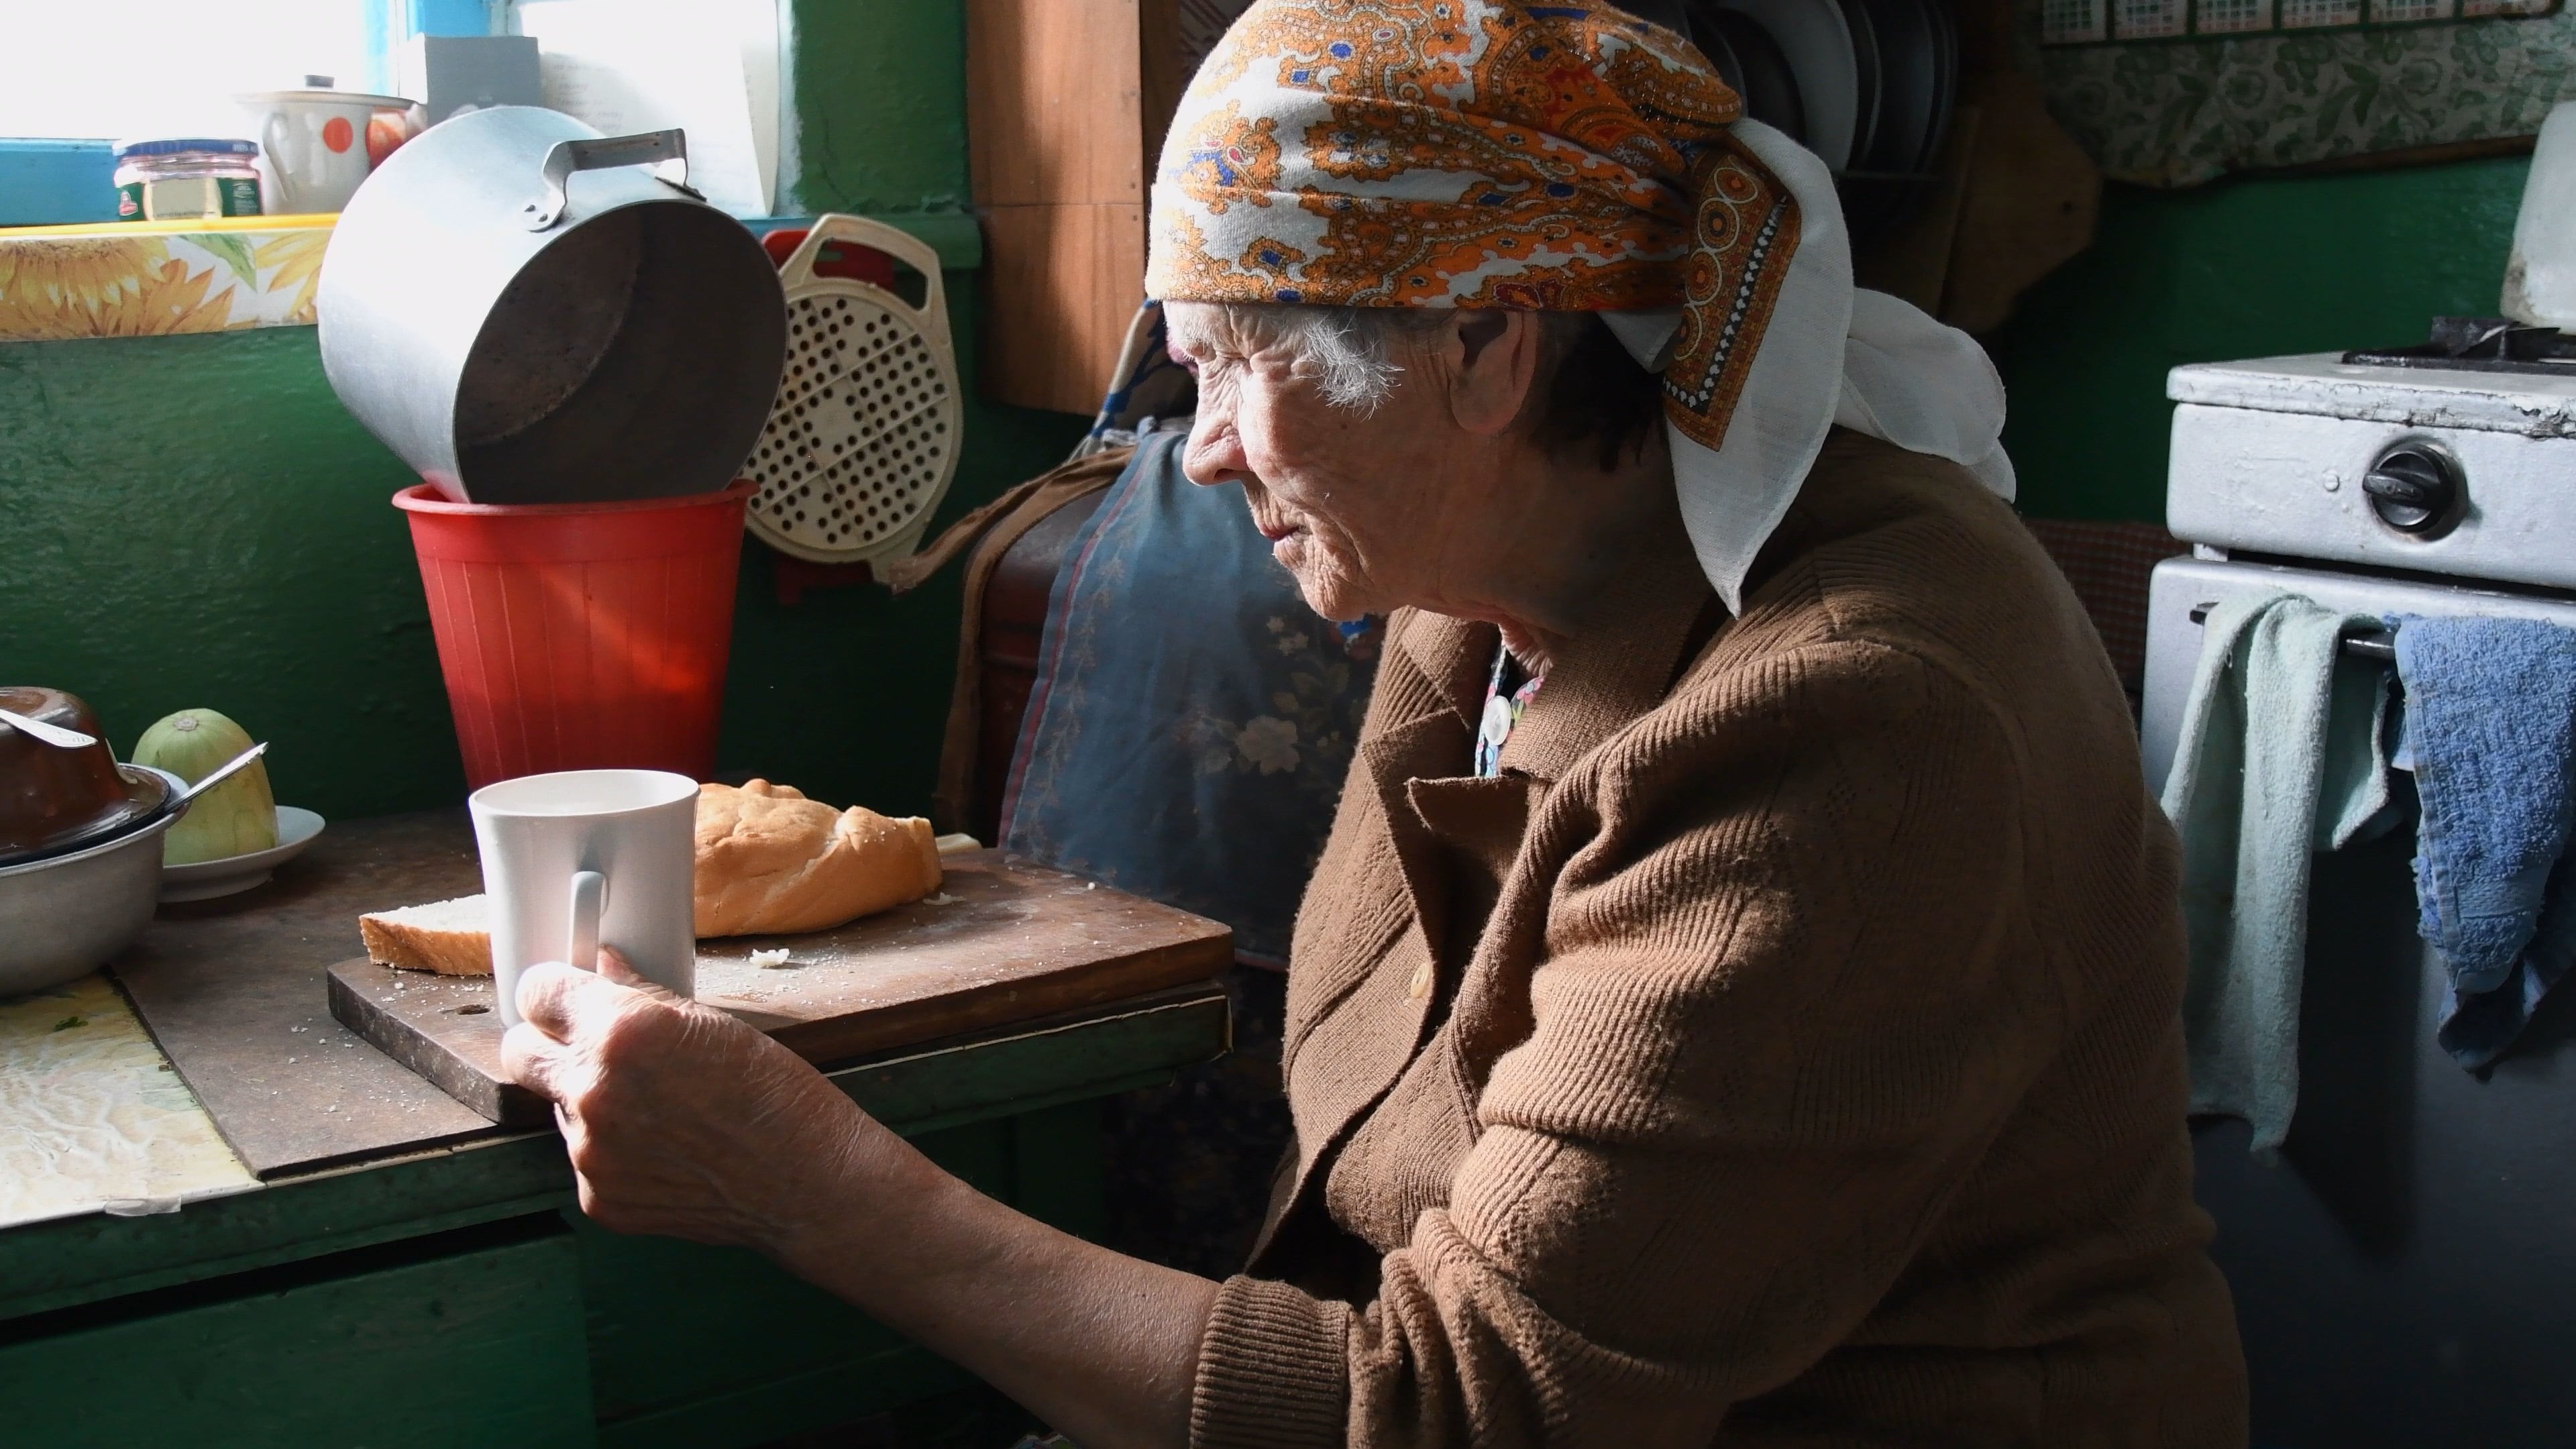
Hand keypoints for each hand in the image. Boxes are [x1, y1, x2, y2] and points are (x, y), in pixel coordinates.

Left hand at [500, 951, 883, 1253]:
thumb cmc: (774, 1095)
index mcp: (622, 1033)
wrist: (805, 1181)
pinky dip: (614, 1150)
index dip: (552, 991)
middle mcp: (593, 1092)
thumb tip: (600, 971)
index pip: (536, 992)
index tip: (562, 996)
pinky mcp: (599, 1197)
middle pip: (519, 1052)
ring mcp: (591, 1152)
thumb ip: (640, 998)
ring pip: (558, 1108)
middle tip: (585, 1045)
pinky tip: (666, 1148)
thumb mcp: (712, 1024)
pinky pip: (586, 1159)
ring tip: (659, 1109)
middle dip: (545, 1042)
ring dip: (591, 1101)